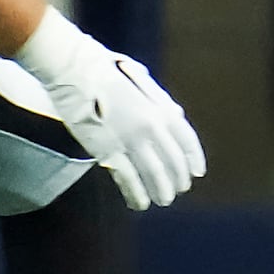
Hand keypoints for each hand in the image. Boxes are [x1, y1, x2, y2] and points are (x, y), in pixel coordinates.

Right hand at [13, 8, 205, 208]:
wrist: (76, 70)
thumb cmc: (106, 70)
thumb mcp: (142, 82)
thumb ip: (160, 101)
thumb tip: (176, 115)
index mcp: (161, 107)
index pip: (186, 139)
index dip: (194, 158)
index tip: (197, 172)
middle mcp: (151, 126)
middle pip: (173, 161)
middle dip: (178, 178)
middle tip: (179, 190)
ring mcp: (130, 139)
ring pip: (154, 174)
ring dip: (161, 190)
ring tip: (163, 200)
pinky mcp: (107, 150)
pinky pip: (128, 179)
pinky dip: (136, 194)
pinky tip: (139, 203)